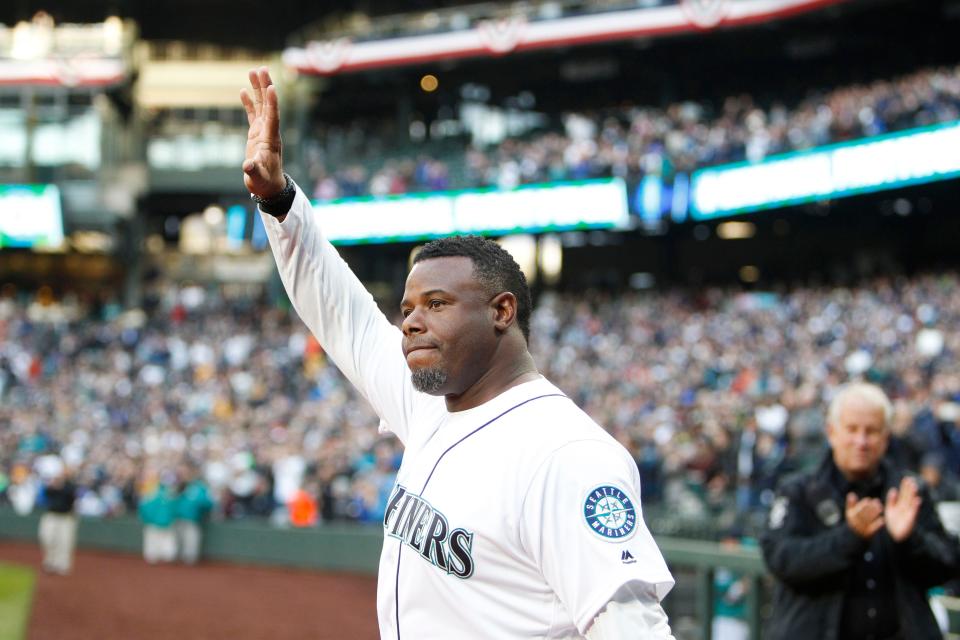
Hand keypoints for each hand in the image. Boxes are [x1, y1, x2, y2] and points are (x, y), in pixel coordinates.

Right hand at [240, 67, 285, 198]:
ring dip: (258, 89)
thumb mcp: (257, 177)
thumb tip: (247, 165)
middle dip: (265, 87)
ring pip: (261, 105)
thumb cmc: (264, 182)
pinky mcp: (256, 134)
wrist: (268, 186)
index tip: (272, 87)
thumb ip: (253, 170)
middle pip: (268, 105)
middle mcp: (269, 131)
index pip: (273, 117)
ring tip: (253, 71)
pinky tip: (243, 90)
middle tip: (262, 68)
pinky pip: (253, 114)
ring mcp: (263, 131)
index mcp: (271, 139)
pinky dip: (249, 102)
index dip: (273, 102)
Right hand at [845, 492, 883, 538]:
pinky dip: (877, 524)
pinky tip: (882, 519)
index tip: (868, 499)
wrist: (854, 537)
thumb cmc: (854, 521)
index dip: (862, 504)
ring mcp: (861, 529)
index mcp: (851, 517)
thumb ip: (851, 503)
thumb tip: (851, 494)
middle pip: (863, 514)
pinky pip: (873, 528)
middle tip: (877, 501)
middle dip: (870, 507)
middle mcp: (855, 523)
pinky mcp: (868, 534)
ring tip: (881, 507)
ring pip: (868, 520)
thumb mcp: (850, 513)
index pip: (857, 510)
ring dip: (875, 513)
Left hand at [885, 476, 920, 541]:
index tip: (906, 478)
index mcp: (899, 506)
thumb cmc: (891, 524)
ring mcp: (908, 513)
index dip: (904, 487)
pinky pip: (913, 512)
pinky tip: (917, 500)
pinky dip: (915, 506)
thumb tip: (893, 489)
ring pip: (910, 502)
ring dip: (912, 494)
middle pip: (907, 496)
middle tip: (911, 478)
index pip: (903, 494)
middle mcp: (904, 508)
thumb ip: (891, 500)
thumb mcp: (890, 510)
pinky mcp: (910, 520)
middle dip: (909, 488)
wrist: (893, 537)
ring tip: (914, 486)